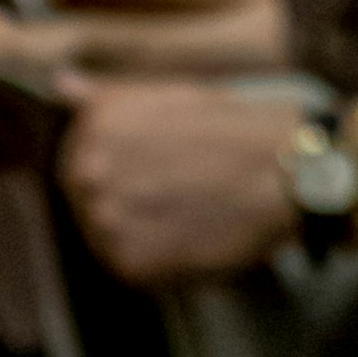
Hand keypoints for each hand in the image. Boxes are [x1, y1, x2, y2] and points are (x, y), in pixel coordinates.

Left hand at [59, 80, 298, 284]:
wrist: (293, 175)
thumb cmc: (242, 132)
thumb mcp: (174, 95)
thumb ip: (110, 95)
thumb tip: (64, 84)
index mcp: (93, 129)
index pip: (83, 162)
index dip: (126, 174)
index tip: (163, 177)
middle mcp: (86, 173)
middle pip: (92, 202)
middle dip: (133, 204)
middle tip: (182, 201)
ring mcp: (105, 221)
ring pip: (110, 238)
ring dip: (146, 235)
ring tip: (194, 220)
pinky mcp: (131, 264)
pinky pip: (135, 271)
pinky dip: (164, 264)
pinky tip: (198, 242)